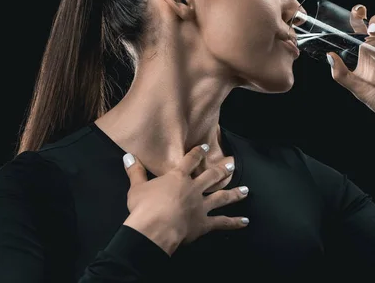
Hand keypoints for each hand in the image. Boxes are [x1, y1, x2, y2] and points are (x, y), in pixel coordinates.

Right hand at [122, 145, 248, 254]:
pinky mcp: (204, 224)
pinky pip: (222, 222)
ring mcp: (201, 206)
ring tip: (246, 190)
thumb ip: (135, 171)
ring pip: (222, 197)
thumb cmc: (144, 207)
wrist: (154, 228)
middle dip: (222, 170)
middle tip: (232, 165)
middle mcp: (193, 189)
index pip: (190, 161)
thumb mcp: (136, 187)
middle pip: (211, 176)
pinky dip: (234, 222)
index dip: (198, 153)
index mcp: (178, 177)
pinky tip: (245, 221)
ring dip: (235, 193)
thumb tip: (128, 156)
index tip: (205, 147)